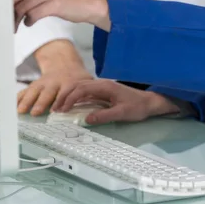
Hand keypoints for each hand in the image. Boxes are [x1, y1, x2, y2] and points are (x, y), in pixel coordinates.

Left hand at [12, 0, 109, 30]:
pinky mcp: (54, 4)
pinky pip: (33, 15)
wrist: (86, 3)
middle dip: (8, 11)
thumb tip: (5, 2)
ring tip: (18, 24)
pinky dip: (29, 21)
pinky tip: (30, 22)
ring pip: (21, 7)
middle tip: (9, 20)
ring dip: (17, 20)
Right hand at [18, 67, 92, 115]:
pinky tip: (14, 105)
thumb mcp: (87, 82)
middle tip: (36, 112)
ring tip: (21, 110)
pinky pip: (26, 90)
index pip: (67, 91)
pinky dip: (19, 97)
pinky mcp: (36, 84)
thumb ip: (90, 94)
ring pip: (35, 91)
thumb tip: (97, 111)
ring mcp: (44, 83)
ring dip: (28, 100)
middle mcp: (56, 82)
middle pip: (48, 92)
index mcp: (70, 82)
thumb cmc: (78, 78)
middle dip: (42, 102)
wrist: (65, 63)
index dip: (63, 100)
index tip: (59, 110)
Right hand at [51, 79, 179, 124]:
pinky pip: (87, 92)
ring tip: (60, 107)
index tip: (62, 109)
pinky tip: (71, 106)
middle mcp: (102, 84)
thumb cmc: (137, 107)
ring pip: (81, 88)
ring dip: (70, 96)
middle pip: (79, 86)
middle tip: (55, 109)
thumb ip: (104, 116)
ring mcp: (103, 87)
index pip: (82, 89)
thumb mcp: (122, 113)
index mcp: (105, 86)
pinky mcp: (104, 92)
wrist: (149, 102)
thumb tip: (86, 119)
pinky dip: (76, 97)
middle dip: (66, 96)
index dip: (70, 98)